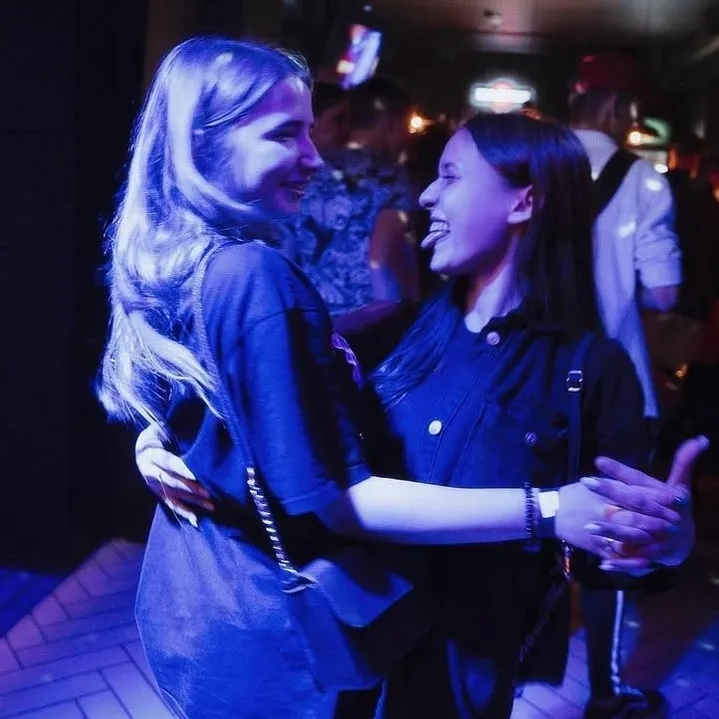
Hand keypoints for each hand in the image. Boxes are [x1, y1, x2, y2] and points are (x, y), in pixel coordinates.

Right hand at [135, 424, 213, 526]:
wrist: (142, 447)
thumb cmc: (159, 434)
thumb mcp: (161, 427)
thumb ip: (173, 426)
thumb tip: (194, 414)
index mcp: (150, 453)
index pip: (168, 462)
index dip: (181, 468)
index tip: (196, 474)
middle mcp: (149, 471)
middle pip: (171, 482)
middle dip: (190, 488)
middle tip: (208, 493)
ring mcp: (152, 485)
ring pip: (173, 495)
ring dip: (192, 502)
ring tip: (210, 506)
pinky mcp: (158, 493)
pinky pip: (170, 504)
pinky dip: (183, 512)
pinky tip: (195, 520)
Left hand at [579, 436, 707, 570]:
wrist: (684, 542)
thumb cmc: (676, 510)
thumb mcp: (680, 486)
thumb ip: (684, 463)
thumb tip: (701, 438)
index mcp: (665, 498)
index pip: (640, 481)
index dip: (621, 471)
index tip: (598, 460)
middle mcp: (662, 518)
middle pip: (635, 503)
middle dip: (610, 493)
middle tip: (585, 482)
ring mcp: (657, 539)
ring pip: (633, 533)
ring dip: (611, 531)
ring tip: (587, 526)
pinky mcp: (653, 557)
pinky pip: (636, 561)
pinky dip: (621, 563)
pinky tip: (603, 562)